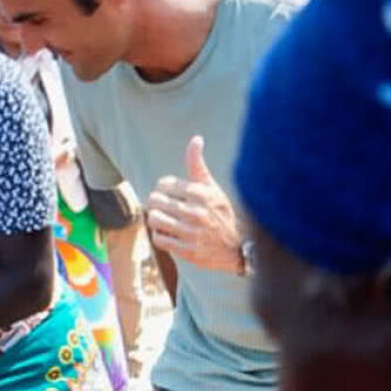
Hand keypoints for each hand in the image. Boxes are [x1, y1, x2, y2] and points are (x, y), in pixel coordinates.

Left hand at [146, 136, 245, 274]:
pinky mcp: (187, 250)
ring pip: (154, 220)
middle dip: (155, 204)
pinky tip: (168, 234)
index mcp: (200, 193)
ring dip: (156, 220)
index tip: (168, 194)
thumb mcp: (211, 187)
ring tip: (163, 220)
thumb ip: (198, 165)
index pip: (163, 184)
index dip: (161, 189)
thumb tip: (196, 139)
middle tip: (161, 207)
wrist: (235, 246)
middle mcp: (196, 212)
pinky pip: (159, 239)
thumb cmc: (220, 213)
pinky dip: (160, 236)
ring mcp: (191, 232)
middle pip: (155, 201)